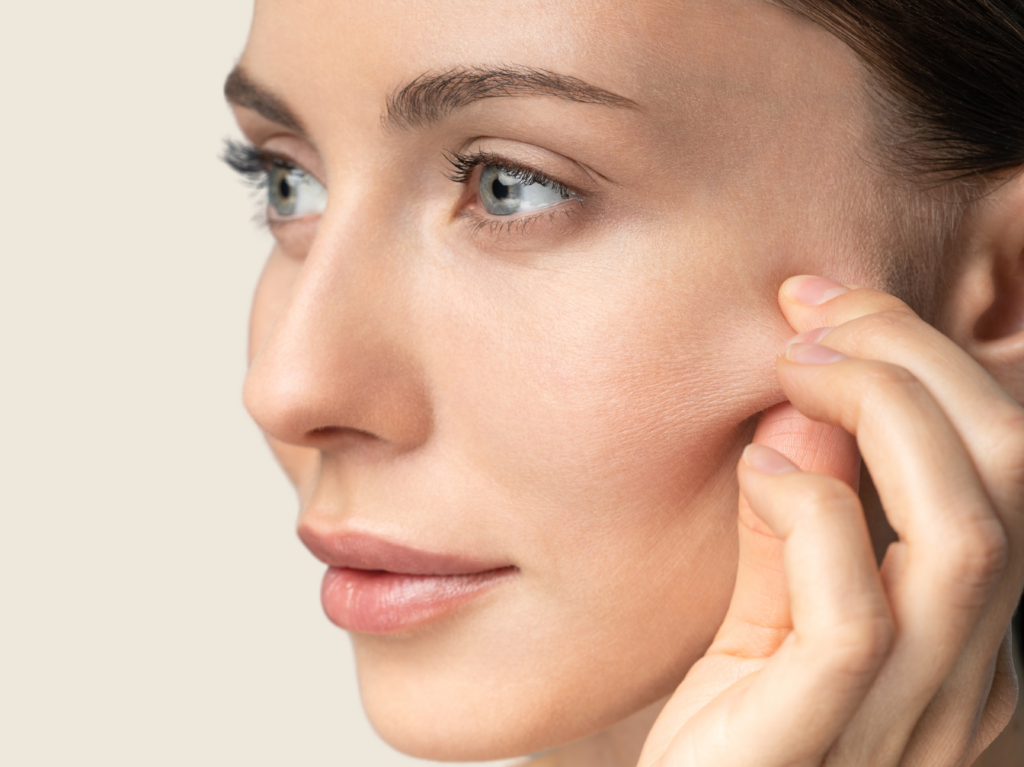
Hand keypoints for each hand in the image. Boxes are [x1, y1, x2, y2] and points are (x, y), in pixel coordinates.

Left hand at [637, 276, 1023, 766]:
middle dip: (918, 360)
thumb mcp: (768, 625)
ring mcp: (913, 720)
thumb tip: (806, 411)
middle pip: (1010, 475)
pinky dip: (813, 513)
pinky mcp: (824, 741)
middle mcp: (972, 679)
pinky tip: (758, 472)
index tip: (832, 308)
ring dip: (881, 413)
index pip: (1007, 473)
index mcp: (971, 642)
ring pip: (963, 535)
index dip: (934, 366)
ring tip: (795, 370)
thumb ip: (796, 532)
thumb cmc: (731, 742)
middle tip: (815, 316)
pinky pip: (856, 615)